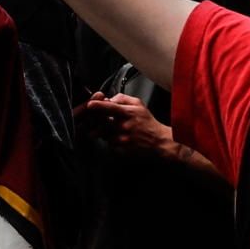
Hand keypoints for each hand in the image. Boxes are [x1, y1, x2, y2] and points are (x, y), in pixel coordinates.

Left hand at [78, 94, 216, 175]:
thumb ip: (122, 98)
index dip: (97, 105)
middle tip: (100, 119)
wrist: (159, 142)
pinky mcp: (120, 150)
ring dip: (104, 131)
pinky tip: (120, 138)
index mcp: (128, 113)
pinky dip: (111, 140)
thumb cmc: (148, 123)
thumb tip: (108, 99)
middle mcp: (124, 126)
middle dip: (96, 120)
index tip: (90, 105)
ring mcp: (121, 139)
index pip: (108, 107)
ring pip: (103, 134)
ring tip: (115, 129)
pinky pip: (109, 144)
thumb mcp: (138, 104)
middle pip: (100, 122)